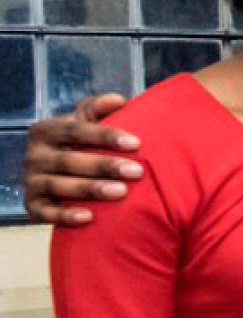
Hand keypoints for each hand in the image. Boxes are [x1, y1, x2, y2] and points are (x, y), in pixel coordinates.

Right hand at [24, 93, 142, 225]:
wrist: (57, 175)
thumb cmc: (79, 145)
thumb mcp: (84, 124)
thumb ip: (97, 110)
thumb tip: (119, 100)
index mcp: (47, 130)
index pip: (75, 130)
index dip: (105, 135)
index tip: (136, 143)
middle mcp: (35, 155)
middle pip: (69, 160)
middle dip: (104, 165)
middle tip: (136, 172)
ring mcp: (32, 181)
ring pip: (58, 185)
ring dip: (90, 189)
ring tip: (121, 192)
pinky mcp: (32, 205)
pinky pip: (46, 212)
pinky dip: (65, 215)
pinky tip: (89, 217)